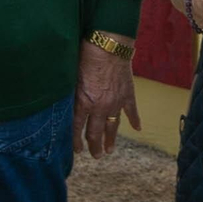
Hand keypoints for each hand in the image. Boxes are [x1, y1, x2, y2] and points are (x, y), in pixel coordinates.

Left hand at [74, 36, 140, 158]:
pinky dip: (135, 120)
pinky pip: (132, 111)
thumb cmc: (86, 54)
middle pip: (95, 132)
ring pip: (113, 126)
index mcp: (82, 102)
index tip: (77, 151)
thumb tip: (65, 101)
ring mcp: (115, 102)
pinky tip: (138, 129)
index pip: (76, 128)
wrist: (108, 44)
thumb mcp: (72, 76)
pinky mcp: (128, 94)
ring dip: (111, 139)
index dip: (76, 142)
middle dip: (94, 147)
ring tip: (109, 150)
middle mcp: (99, 106)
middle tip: (96, 156)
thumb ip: (71, 92)